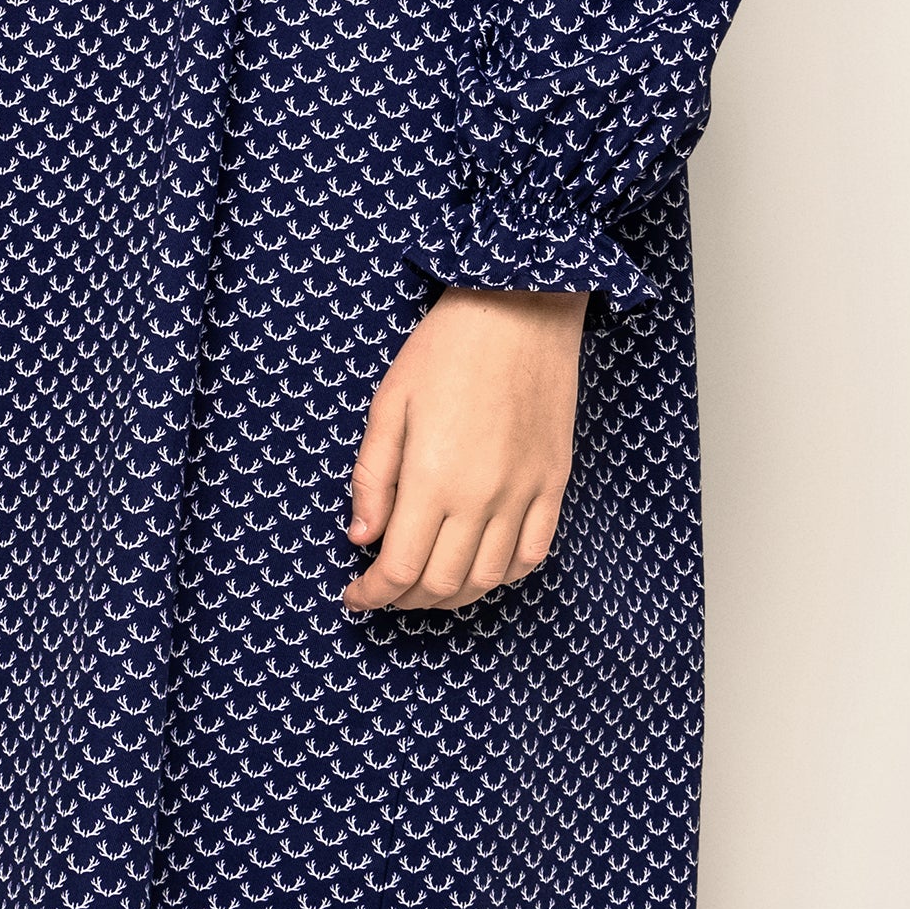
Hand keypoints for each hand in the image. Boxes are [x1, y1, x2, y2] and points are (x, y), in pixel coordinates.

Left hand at [341, 286, 587, 612]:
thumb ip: (371, 477)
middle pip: (441, 584)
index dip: (372, 595)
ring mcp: (524, 493)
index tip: (354, 596)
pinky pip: (534, 554)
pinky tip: (479, 570)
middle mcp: (481, 497)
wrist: (520, 307)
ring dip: (451, 597)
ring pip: (488, 579)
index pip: (399, 569)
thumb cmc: (445, 349)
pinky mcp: (555, 483)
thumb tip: (361, 538)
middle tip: (384, 592)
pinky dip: (503, 577)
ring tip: (424, 588)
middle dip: (404, 601)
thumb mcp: (389, 404)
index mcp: (432, 478)